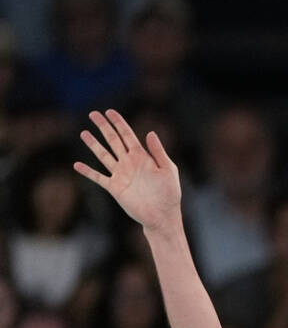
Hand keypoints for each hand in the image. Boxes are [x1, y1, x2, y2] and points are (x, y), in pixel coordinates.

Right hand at [75, 110, 181, 232]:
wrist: (162, 216)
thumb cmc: (169, 193)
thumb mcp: (168, 170)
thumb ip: (158, 152)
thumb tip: (150, 132)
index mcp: (142, 156)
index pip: (127, 135)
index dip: (118, 123)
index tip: (109, 111)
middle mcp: (129, 163)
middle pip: (113, 140)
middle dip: (103, 127)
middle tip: (93, 114)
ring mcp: (121, 175)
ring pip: (103, 155)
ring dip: (93, 144)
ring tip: (83, 133)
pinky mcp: (115, 188)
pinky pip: (98, 177)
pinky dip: (88, 171)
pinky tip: (77, 165)